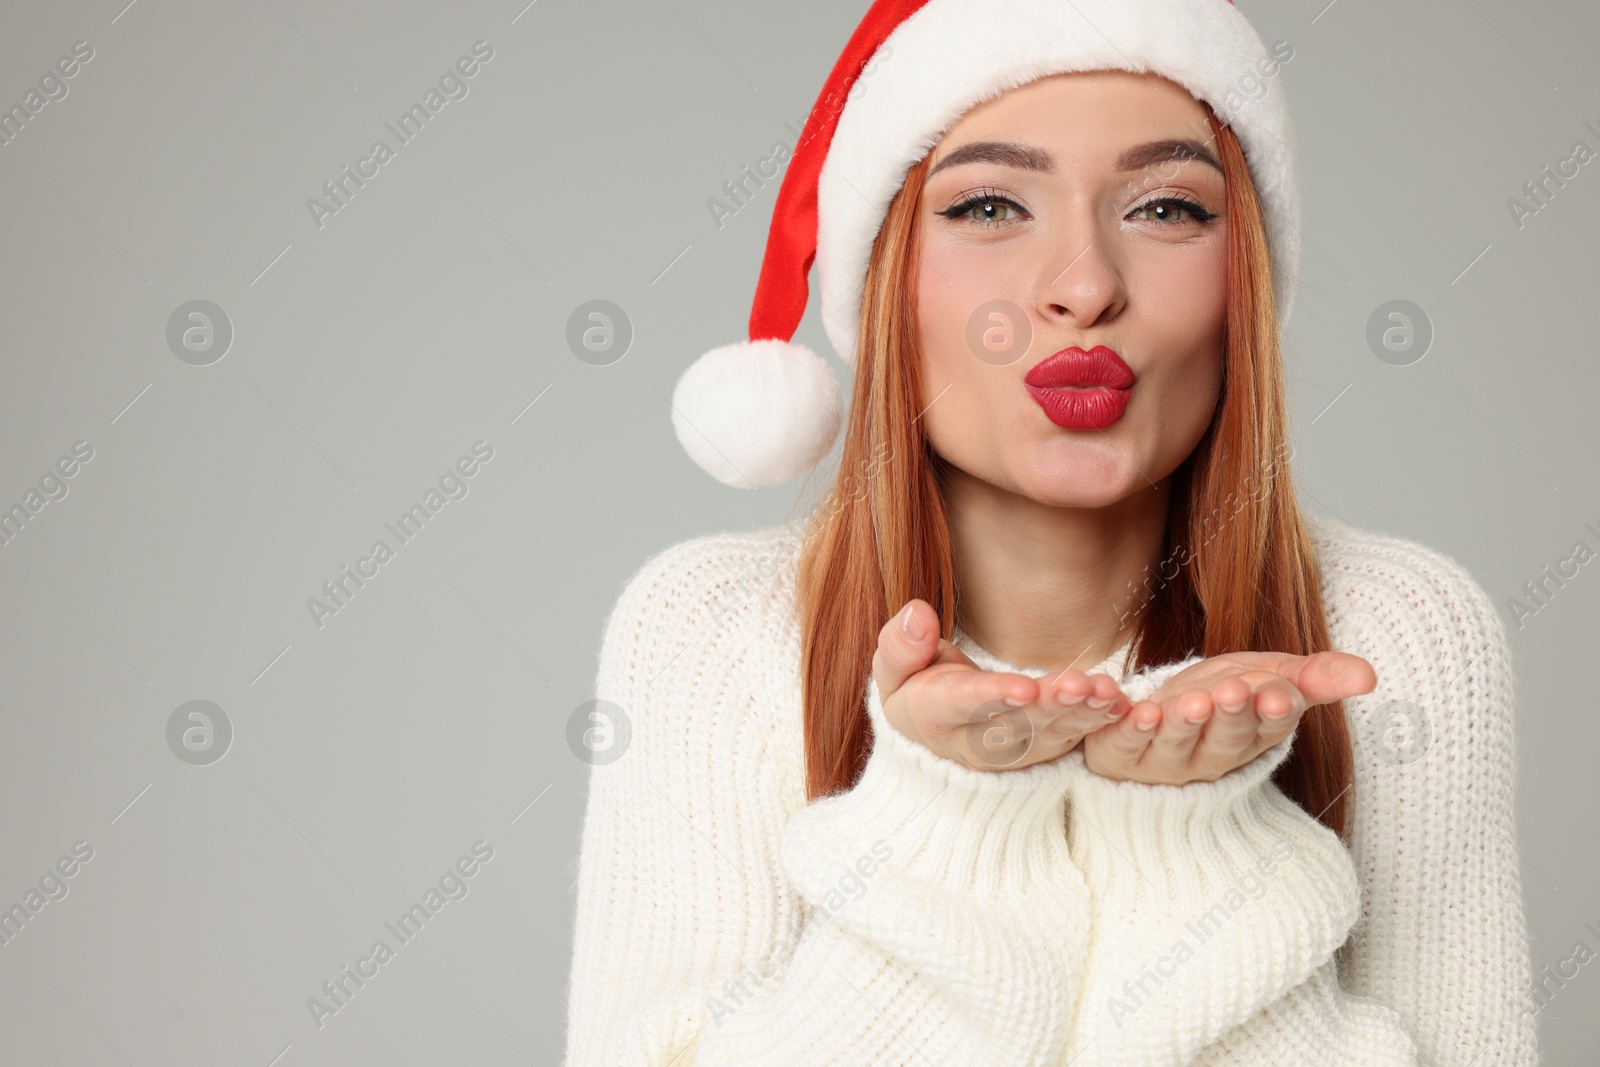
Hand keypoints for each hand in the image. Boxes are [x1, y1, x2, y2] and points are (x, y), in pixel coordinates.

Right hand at [874, 599, 1134, 771]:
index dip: (993, 697)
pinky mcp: (1045, 748)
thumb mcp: (893, 671)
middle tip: (1080, 686)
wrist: (936, 737)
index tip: (1021, 686)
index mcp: (937, 717)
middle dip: (1051, 706)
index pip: (965, 706)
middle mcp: (979, 742)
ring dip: (1082, 714)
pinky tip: (1122, 703)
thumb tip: (918, 613)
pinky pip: (1074, 737)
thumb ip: (900, 646)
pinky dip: (1099, 721)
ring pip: (1052, 733)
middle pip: (1018, 724)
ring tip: (1109, 692)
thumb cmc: (914, 690)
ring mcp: (1016, 749)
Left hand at [1081, 650, 1376, 783]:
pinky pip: (1120, 740)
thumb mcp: (1273, 679)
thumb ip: (1317, 678)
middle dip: (1230, 717)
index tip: (1280, 694)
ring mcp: (1162, 757)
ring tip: (1187, 703)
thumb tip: (1368, 675)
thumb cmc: (1224, 698)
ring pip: (1174, 744)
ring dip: (1182, 724)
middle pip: (1224, 739)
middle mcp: (1209, 755)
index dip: (1273, 712)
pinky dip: (1123, 724)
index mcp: (1252, 737)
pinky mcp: (1118, 750)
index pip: (1269, 727)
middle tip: (1234, 692)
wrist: (1158, 722)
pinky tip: (1127, 706)